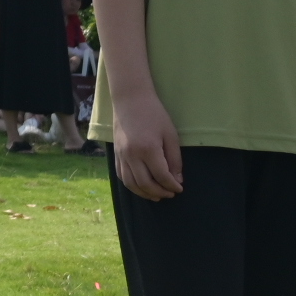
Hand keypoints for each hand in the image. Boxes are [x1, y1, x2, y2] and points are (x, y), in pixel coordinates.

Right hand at [108, 83, 183, 199]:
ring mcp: (121, 155)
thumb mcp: (170, 134)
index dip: (172, 185)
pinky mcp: (116, 154)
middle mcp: (132, 155)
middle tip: (170, 194)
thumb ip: (174, 159)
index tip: (180, 189)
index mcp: (148, 149)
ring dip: (144, 193)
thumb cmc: (154, 114)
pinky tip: (141, 187)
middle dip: (159, 192)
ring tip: (156, 196)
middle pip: (145, 183)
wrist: (130, 99)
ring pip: (131, 183)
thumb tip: (177, 179)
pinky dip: (132, 185)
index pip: (161, 176)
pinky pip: (122, 176)